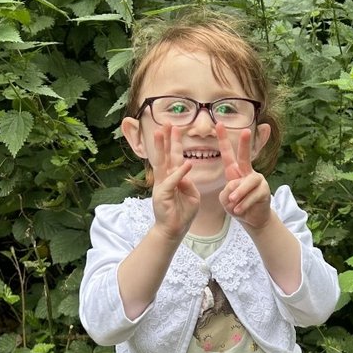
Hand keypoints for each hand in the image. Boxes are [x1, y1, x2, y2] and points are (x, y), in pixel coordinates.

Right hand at [150, 124, 199, 239]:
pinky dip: (180, 173)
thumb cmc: (183, 213)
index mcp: (173, 178)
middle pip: (165, 155)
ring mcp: (162, 185)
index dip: (174, 143)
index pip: (173, 157)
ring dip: (162, 147)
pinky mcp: (162, 194)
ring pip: (162, 163)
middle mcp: (165, 179)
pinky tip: (187, 164)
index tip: (175, 128)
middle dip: (165, 139)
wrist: (174, 230)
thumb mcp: (192, 195)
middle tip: (166, 123)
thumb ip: (189, 183)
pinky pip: (173, 181)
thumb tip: (185, 173)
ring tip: (161, 132)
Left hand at [218, 123, 271, 229]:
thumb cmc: (237, 206)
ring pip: (246, 183)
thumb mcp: (225, 199)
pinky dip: (244, 204)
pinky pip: (252, 195)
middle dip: (245, 143)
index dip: (223, 139)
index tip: (219, 124)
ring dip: (238, 194)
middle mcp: (247, 172)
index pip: (228, 153)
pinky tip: (239, 210)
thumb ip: (227, 192)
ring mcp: (258, 180)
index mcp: (235, 171)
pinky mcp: (265, 190)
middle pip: (245, 156)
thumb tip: (235, 188)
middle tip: (246, 131)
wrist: (252, 219)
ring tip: (233, 203)